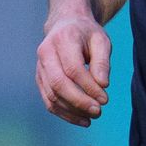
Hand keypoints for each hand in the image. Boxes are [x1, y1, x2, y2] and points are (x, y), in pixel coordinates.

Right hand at [36, 10, 110, 126]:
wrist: (66, 25)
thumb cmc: (87, 34)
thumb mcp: (101, 41)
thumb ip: (102, 62)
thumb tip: (103, 85)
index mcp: (63, 39)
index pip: (73, 69)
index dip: (89, 87)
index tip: (105, 99)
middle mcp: (46, 52)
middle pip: (58, 83)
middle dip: (79, 101)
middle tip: (98, 112)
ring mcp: (40, 66)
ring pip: (51, 95)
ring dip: (72, 110)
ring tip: (92, 118)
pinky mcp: (40, 79)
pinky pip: (48, 100)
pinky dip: (64, 113)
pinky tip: (81, 119)